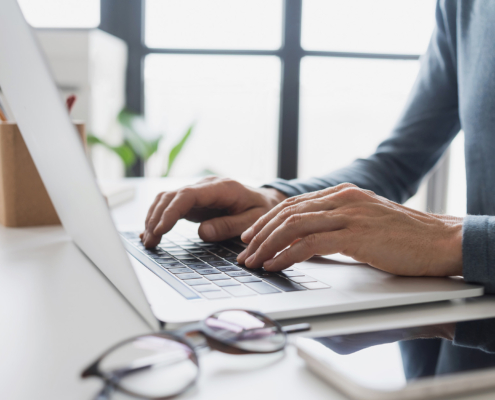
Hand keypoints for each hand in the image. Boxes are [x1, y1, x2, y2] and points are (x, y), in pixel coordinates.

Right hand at [141, 177, 286, 247]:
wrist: (266, 200)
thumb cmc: (262, 209)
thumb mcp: (253, 219)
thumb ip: (229, 225)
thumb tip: (203, 232)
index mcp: (221, 187)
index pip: (187, 195)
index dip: (170, 212)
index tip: (160, 230)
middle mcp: (206, 186)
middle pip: (171, 196)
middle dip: (156, 218)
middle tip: (150, 242)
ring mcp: (199, 193)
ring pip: (167, 199)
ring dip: (154, 218)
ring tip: (148, 241)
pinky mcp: (195, 201)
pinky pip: (172, 206)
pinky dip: (159, 217)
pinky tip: (151, 232)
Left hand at [237, 183, 462, 276]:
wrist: (440, 240)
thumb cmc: (405, 236)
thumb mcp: (365, 222)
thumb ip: (338, 224)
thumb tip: (309, 240)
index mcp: (343, 194)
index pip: (294, 204)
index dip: (267, 220)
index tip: (251, 234)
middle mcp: (342, 199)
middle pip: (287, 212)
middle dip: (260, 233)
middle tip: (244, 250)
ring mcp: (349, 215)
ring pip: (293, 226)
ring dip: (267, 245)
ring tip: (253, 261)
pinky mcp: (355, 235)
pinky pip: (309, 244)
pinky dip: (286, 255)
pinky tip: (275, 265)